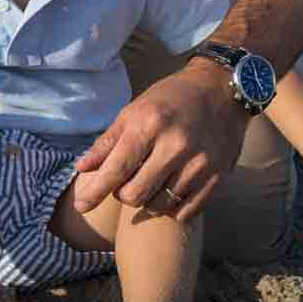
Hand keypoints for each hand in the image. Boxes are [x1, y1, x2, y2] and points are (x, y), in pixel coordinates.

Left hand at [72, 67, 244, 222]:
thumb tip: (81, 168)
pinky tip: (171, 188)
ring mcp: (199, 163)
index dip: (95, 192)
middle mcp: (176, 145)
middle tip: (128, 179)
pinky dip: (172, 207)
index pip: (117, 169)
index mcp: (150, 124)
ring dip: (148, 200)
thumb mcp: (135, 110)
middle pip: (135, 195)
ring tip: (151, 180)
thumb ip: (108, 142)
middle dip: (124, 193)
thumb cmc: (171, 99)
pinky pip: (185, 212)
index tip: (81, 206)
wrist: (221, 89)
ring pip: (159, 206)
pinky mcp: (217, 177)